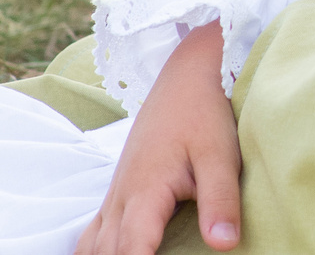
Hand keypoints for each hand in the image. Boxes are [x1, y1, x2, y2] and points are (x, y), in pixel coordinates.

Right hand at [77, 20, 241, 254]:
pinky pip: (90, 234)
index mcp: (145, 191)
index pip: (131, 250)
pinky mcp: (116, 192)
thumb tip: (224, 244)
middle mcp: (121, 198)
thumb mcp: (220, 155)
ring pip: (93, 247)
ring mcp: (114, 195)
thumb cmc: (204, 114)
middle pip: (108, 253)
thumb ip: (221, 200)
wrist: (185, 77)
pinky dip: (93, 254)